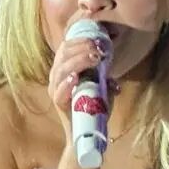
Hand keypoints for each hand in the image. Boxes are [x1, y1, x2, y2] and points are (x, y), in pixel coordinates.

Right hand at [48, 15, 114, 148]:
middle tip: (98, 47)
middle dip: (81, 47)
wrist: (86, 133)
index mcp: (65, 68)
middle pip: (64, 54)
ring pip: (61, 69)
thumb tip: (113, 77)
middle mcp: (57, 77)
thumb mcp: (102, 90)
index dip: (79, 37)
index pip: (67, 46)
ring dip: (78, 61)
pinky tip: (75, 76)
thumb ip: (106, 80)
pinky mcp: (58, 103)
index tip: (97, 35)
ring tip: (93, 57)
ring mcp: (56, 89)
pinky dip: (67, 82)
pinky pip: (59, 90)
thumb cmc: (93, 109)